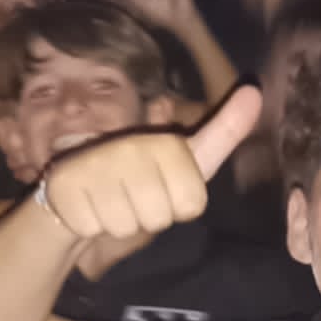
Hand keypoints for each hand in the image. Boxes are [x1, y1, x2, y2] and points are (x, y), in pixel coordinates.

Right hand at [39, 86, 260, 240]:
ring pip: (128, 226)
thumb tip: (255, 92)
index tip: (168, 186)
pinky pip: (96, 228)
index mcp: (165, 143)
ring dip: (121, 223)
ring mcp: (95, 166)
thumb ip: (223, 131)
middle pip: (160, 217)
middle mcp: (130, 149)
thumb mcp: (188, 157)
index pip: (192, 204)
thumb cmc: (143, 177)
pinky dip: (93, 226)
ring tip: (113, 200)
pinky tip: (89, 205)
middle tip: (136, 197)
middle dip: (151, 217)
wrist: (81, 190)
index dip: (179, 206)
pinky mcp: (65, 187)